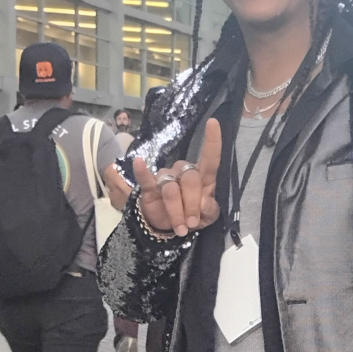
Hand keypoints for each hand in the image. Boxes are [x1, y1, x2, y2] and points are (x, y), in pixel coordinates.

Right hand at [132, 117, 221, 237]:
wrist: (167, 227)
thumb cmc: (191, 216)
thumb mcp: (207, 217)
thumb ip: (210, 210)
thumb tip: (204, 203)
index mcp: (203, 177)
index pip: (210, 158)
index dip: (212, 141)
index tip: (213, 122)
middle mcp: (184, 172)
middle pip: (190, 179)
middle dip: (192, 204)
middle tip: (192, 224)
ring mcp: (166, 177)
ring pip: (172, 189)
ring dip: (176, 211)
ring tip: (180, 229)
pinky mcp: (150, 187)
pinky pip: (146, 178)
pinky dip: (142, 171)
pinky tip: (139, 163)